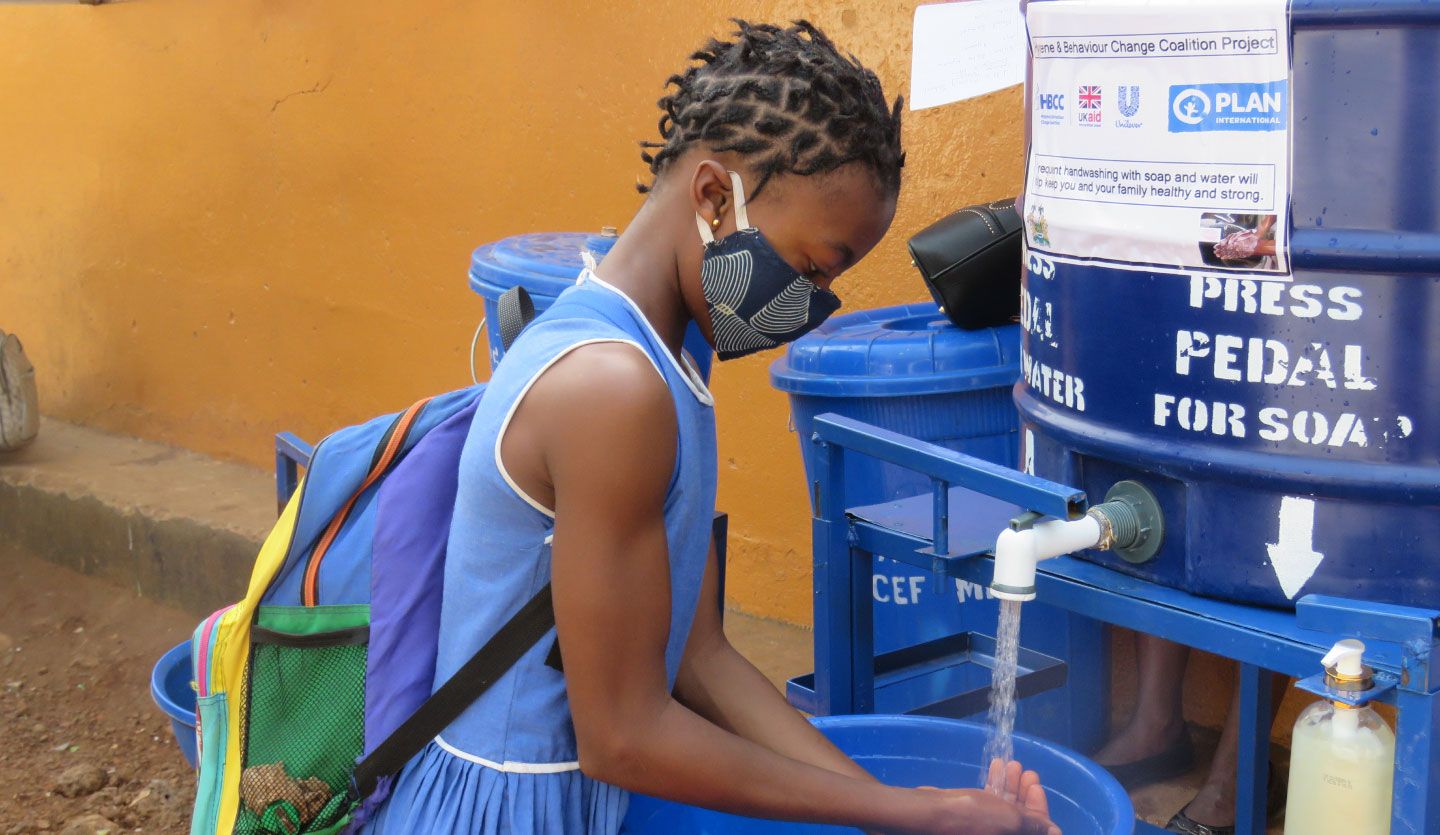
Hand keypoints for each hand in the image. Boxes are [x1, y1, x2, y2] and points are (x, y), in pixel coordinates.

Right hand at [886, 759, 1058, 834]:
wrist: (926, 814)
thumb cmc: (971, 816)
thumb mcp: (1009, 818)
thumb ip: (1034, 823)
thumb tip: (1054, 830)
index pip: (1035, 830)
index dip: (1039, 808)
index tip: (1036, 785)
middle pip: (1020, 819)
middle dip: (1024, 793)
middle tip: (1026, 771)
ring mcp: (982, 829)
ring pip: (1004, 808)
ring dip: (1010, 784)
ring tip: (1012, 764)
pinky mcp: (968, 819)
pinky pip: (988, 803)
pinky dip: (994, 785)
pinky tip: (996, 766)